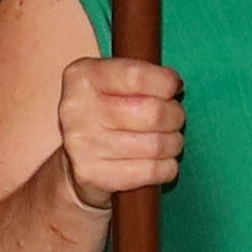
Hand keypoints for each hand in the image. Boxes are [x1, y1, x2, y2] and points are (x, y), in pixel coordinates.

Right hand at [51, 52, 184, 209]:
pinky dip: (167, 167)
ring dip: (173, 143)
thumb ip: (143, 76)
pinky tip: (160, 162)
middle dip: (175, 116)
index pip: (137, 76)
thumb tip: (173, 84)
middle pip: (153, 112)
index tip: (173, 87)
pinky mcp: (92, 174)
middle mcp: (76, 109)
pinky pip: (151, 171)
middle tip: (173, 119)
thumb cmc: (107, 115)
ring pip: (156, 145)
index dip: (166, 82)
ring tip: (167, 141)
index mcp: (82, 76)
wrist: (76, 162)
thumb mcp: (114, 83)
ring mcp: (81, 144)